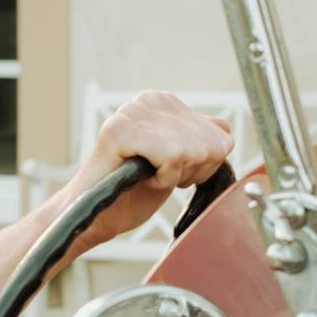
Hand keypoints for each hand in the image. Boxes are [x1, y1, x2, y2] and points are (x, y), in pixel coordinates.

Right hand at [0, 91, 231, 314]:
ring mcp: (134, 112)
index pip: (220, 133)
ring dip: (174, 176)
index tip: (171, 173)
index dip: (202, 166)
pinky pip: (174, 156)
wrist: (92, 217)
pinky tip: (141, 178)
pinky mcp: (121, 129)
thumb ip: (200, 140)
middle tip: (156, 178)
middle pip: (212, 144)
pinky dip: (163, 177)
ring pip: (195, 150)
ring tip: (146, 177)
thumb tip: (225, 131)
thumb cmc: (130, 194)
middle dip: (190, 172)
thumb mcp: (178, 162)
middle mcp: (150, 99)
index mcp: (163, 102)